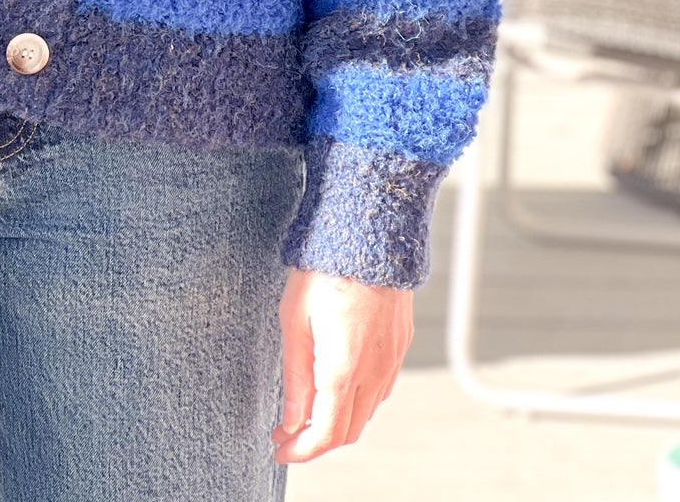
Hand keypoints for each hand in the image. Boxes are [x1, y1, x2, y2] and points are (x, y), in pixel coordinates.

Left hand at [274, 267, 412, 462]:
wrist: (369, 228)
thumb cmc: (324, 265)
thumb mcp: (294, 317)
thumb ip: (294, 374)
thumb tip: (292, 421)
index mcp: (343, 366)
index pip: (325, 434)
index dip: (300, 450)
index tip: (279, 448)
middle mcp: (374, 370)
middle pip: (347, 431)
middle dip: (316, 440)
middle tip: (286, 430)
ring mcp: (392, 359)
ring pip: (366, 413)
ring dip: (338, 421)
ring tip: (306, 407)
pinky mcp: (400, 345)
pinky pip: (380, 389)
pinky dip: (357, 401)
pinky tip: (336, 385)